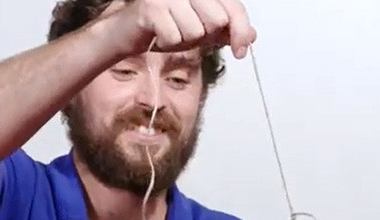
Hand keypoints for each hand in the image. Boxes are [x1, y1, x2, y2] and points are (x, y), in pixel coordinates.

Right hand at [109, 0, 256, 58]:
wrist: (128, 34)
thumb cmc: (164, 29)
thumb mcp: (201, 33)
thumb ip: (225, 32)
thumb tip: (251, 36)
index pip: (233, 8)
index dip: (240, 31)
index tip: (241, 52)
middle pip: (216, 21)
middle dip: (203, 36)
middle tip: (185, 32)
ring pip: (195, 31)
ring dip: (182, 41)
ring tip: (170, 32)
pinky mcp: (152, 8)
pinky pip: (174, 38)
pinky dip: (166, 43)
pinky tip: (158, 35)